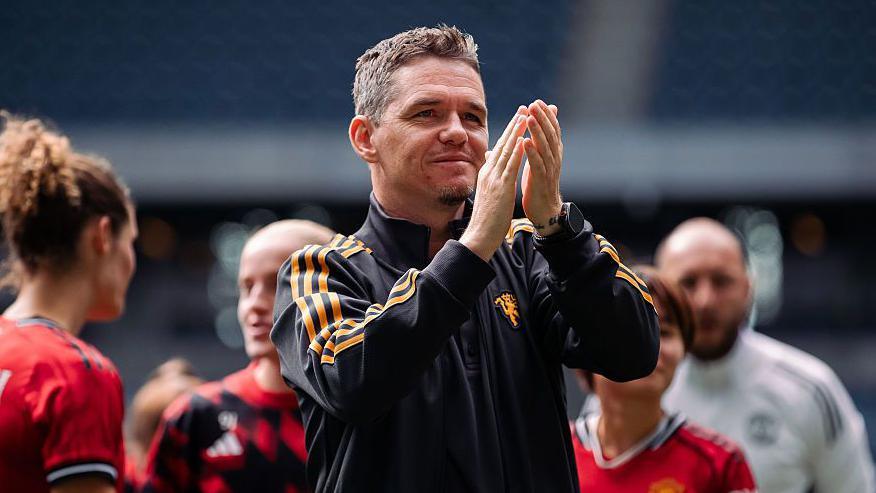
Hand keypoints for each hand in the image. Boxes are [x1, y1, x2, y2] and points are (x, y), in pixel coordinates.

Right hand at [460, 107, 528, 260]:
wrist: (479, 235)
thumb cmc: (485, 218)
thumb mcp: (487, 193)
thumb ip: (489, 176)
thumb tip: (490, 162)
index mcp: (486, 174)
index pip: (499, 148)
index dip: (509, 132)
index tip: (518, 118)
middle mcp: (489, 173)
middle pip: (503, 144)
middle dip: (514, 126)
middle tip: (523, 109)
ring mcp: (494, 179)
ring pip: (507, 151)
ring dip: (516, 133)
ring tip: (525, 117)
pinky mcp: (501, 188)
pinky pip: (510, 166)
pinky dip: (517, 152)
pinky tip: (523, 140)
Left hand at [522, 100, 562, 235]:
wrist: (545, 209)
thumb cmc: (539, 183)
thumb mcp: (540, 160)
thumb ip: (539, 143)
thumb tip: (536, 127)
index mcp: (554, 152)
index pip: (552, 130)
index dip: (546, 115)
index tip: (537, 101)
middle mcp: (554, 158)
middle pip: (550, 134)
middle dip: (542, 118)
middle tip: (534, 104)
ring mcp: (550, 169)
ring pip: (545, 147)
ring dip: (538, 131)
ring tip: (531, 118)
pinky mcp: (542, 180)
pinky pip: (538, 165)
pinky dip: (532, 153)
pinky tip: (526, 143)